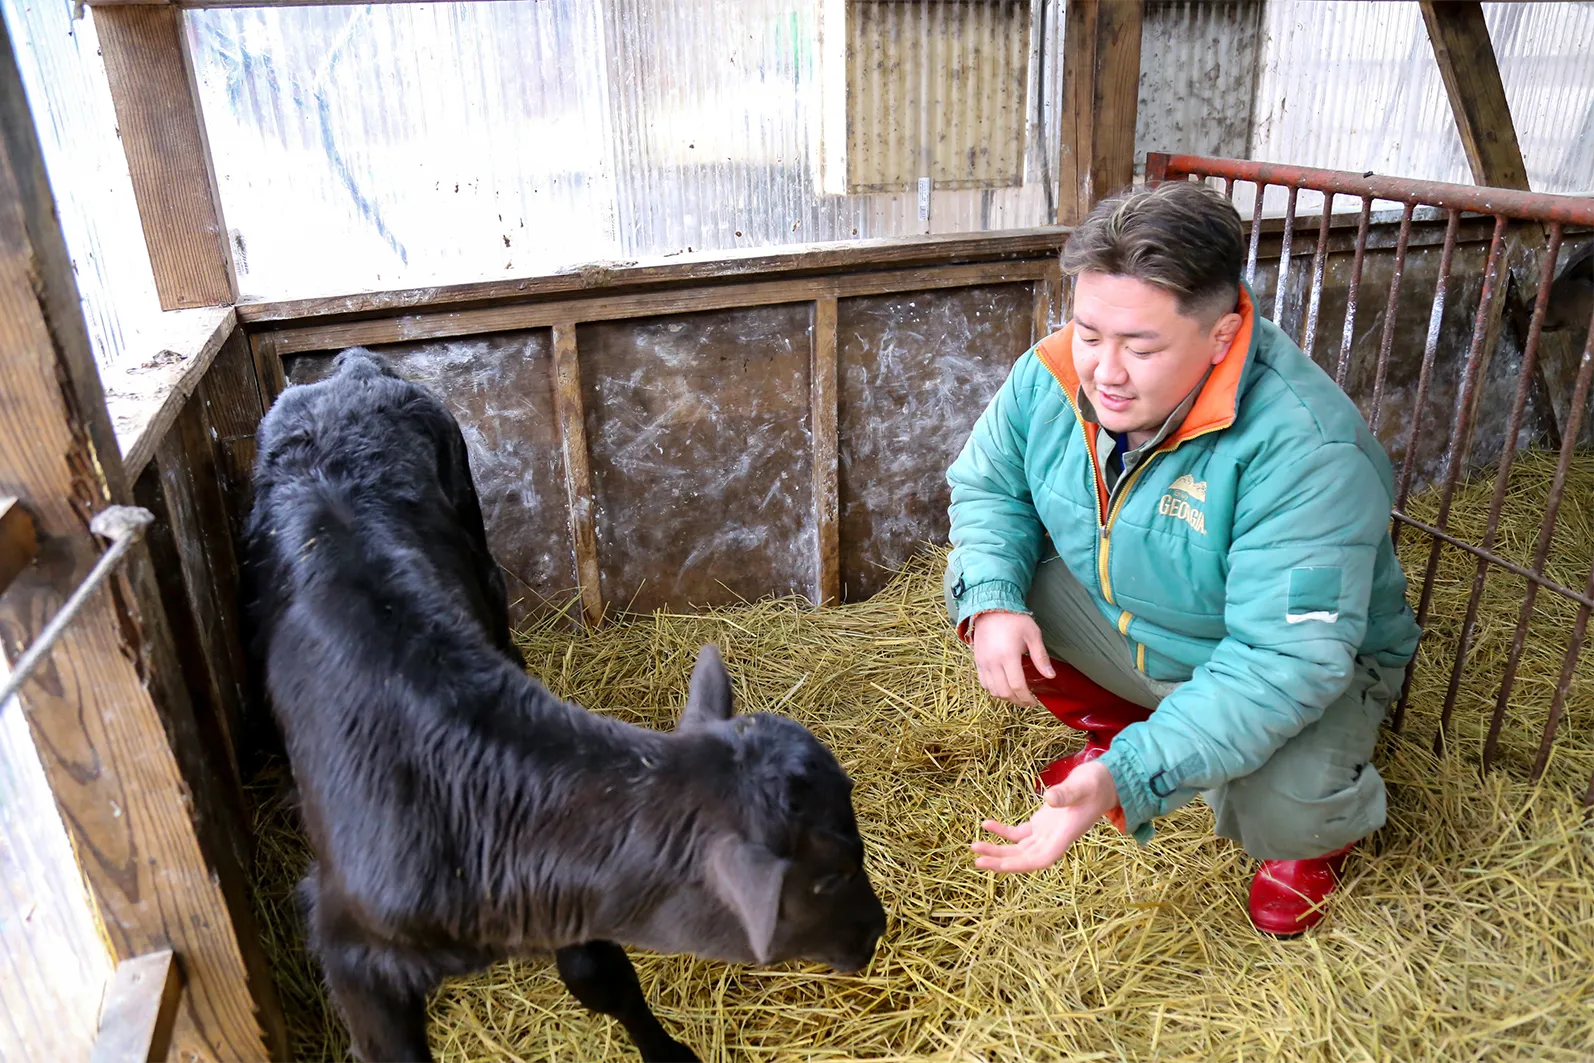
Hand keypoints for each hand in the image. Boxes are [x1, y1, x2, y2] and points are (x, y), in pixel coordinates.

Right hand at [971, 612, 1053, 705]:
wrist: (990, 607)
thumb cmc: (1014, 619)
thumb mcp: (1032, 635)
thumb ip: (1041, 657)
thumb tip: (1050, 675)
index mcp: (1008, 656)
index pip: (1017, 686)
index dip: (1027, 698)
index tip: (1035, 702)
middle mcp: (993, 662)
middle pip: (1004, 692)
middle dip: (1018, 701)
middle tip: (1028, 702)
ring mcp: (983, 663)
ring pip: (992, 691)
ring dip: (1005, 697)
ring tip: (1017, 696)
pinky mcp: (977, 661)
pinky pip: (983, 683)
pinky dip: (993, 690)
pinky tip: (1003, 687)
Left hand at [971, 762, 1118, 872]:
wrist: (1104, 782)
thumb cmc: (1096, 784)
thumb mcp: (1082, 785)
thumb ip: (1067, 793)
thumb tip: (1049, 798)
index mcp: (1065, 835)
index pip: (1043, 858)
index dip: (1023, 864)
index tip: (1002, 866)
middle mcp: (1055, 839)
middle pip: (1025, 858)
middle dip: (1002, 861)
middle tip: (977, 861)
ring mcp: (1047, 833)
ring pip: (1019, 849)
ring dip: (998, 849)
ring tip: (974, 846)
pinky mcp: (1041, 824)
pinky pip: (1019, 833)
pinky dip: (1003, 831)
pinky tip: (986, 824)